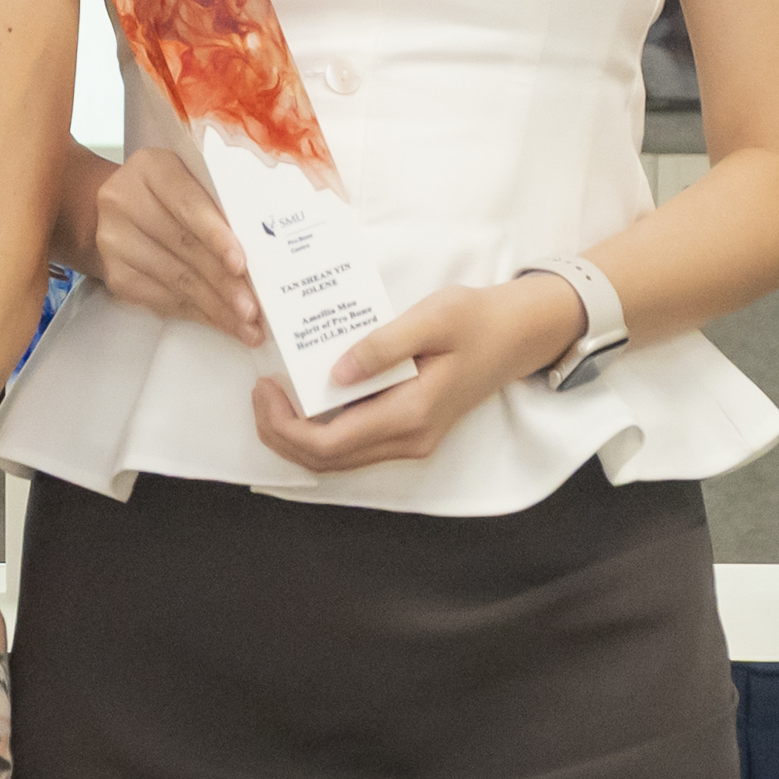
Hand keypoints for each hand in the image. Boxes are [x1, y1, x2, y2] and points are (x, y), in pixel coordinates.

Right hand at [76, 148, 263, 342]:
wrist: (121, 209)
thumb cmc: (171, 193)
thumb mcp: (192, 179)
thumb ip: (220, 200)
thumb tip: (264, 247)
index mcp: (151, 168)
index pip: (187, 203)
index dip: (216, 236)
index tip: (241, 265)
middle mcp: (124, 201)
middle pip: (184, 246)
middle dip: (224, 282)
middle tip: (254, 308)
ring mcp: (115, 240)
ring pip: (175, 279)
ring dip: (215, 306)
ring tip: (246, 324)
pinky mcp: (114, 274)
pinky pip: (161, 299)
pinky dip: (196, 313)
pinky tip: (220, 321)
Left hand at [252, 273, 585, 479]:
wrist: (518, 335)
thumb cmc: (477, 320)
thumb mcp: (431, 318)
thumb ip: (382, 346)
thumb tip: (333, 374)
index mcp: (411, 414)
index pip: (330, 443)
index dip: (285, 425)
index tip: (266, 386)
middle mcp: (409, 440)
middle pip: (326, 461)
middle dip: (280, 434)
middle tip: (260, 391)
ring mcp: (411, 442)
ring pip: (337, 460)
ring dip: (297, 436)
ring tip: (275, 395)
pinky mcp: (410, 432)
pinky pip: (354, 446)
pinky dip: (321, 431)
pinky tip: (307, 398)